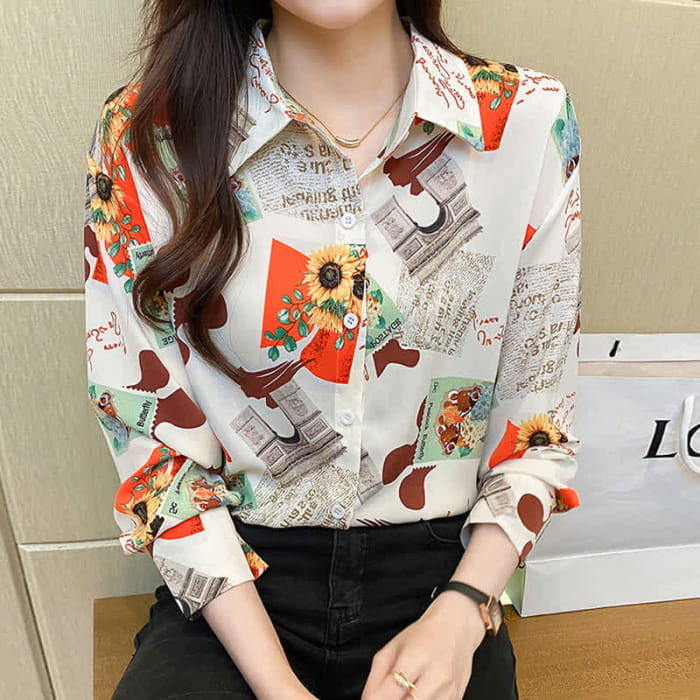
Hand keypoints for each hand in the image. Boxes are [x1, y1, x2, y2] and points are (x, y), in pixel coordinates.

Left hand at [360, 591, 486, 699]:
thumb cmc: (425, 635)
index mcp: (415, 657)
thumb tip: (366, 699)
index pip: (391, 690)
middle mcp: (435, 676)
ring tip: (404, 692)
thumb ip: (376, 675)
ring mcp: (449, 691)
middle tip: (388, 695)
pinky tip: (419, 694)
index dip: (376, 699)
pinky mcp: (457, 699)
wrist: (457, 628)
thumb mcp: (394, 646)